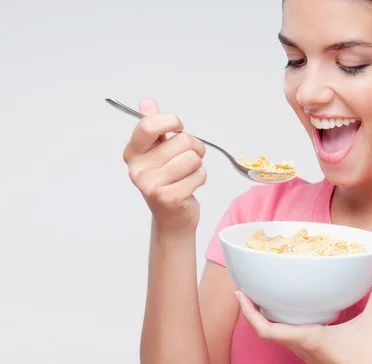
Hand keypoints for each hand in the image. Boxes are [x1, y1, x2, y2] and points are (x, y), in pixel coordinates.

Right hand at [122, 98, 206, 232]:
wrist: (172, 217)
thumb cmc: (167, 180)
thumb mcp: (157, 151)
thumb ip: (154, 126)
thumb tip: (147, 102)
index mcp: (133, 153)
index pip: (149, 124)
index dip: (171, 121)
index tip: (178, 127)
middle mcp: (138, 169)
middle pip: (182, 140)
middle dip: (194, 148)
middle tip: (188, 159)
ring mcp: (151, 185)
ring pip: (193, 158)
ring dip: (198, 165)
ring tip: (188, 173)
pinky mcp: (169, 197)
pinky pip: (199, 175)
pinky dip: (200, 179)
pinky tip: (189, 186)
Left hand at [237, 260, 371, 363]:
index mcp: (309, 339)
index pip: (266, 329)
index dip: (248, 313)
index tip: (239, 295)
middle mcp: (304, 349)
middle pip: (267, 331)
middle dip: (253, 312)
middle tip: (249, 290)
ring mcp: (309, 356)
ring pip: (279, 337)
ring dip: (267, 320)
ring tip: (265, 298)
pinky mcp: (317, 358)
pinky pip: (292, 341)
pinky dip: (284, 327)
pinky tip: (295, 314)